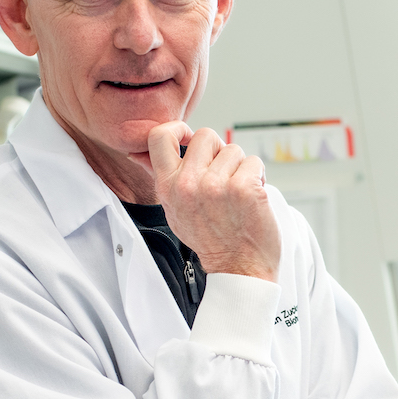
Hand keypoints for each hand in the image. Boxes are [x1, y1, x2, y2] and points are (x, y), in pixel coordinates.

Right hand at [147, 121, 279, 281]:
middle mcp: (188, 184)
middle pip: (205, 135)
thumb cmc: (210, 239)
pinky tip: (252, 197)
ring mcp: (216, 186)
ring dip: (240, 168)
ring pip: (233, 149)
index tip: (190, 140)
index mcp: (168, 187)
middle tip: (223, 176)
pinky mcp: (244, 188)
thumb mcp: (174, 210)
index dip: (178, 129)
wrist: (238, 269)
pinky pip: (254, 162)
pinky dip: (259, 177)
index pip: (159, 136)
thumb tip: (139, 151)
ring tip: (238, 193)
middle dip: (218, 151)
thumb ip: (164, 178)